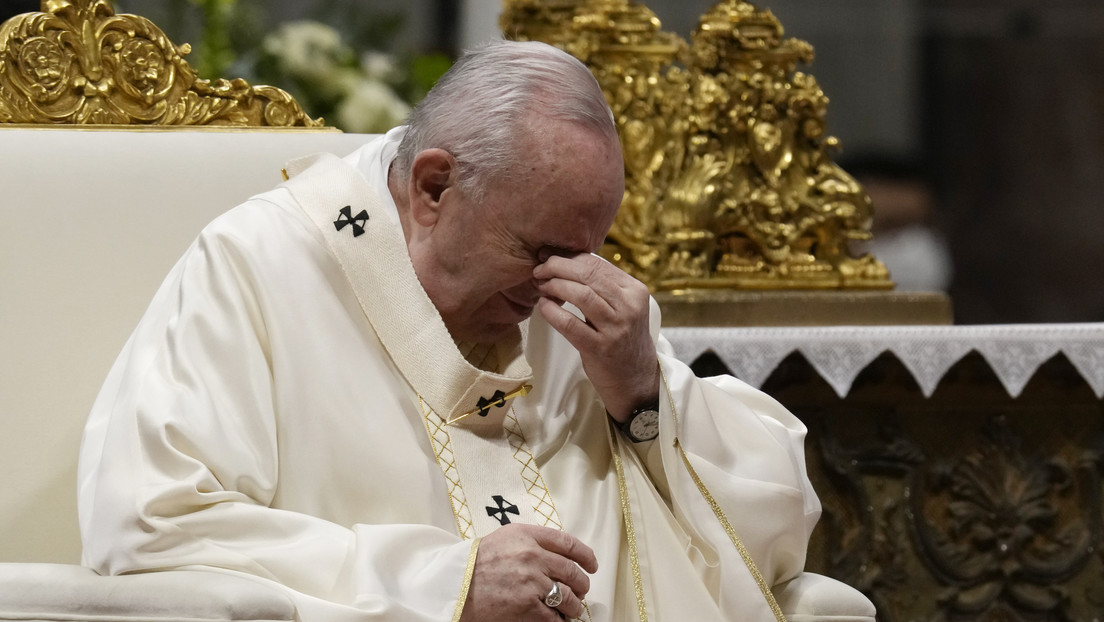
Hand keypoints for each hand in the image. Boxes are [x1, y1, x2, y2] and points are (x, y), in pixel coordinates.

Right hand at [460, 524, 597, 620]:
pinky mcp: (527, 608)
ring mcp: (531, 583)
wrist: (453, 587)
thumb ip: (533, 540)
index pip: (568, 543)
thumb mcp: (505, 539)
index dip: (585, 555)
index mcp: (527, 536)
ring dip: (574, 606)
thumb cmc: (476, 564)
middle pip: (573, 571)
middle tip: (581, 590)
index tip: (591, 564)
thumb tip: (561, 553)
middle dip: (582, 584)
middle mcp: (532, 556)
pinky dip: (560, 621)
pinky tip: (557, 620)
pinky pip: (555, 618)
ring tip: (570, 609)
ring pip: (569, 596)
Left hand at [534, 253, 659, 420]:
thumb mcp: (623, 306)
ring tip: (541, 286)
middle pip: (588, 275)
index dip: (570, 257)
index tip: (549, 256)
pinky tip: (543, 306)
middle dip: (558, 267)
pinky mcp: (600, 348)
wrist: (635, 377)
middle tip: (539, 269)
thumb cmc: (622, 337)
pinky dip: (553, 312)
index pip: (598, 264)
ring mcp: (616, 328)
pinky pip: (571, 324)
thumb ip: (602, 284)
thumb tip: (565, 259)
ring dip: (555, 286)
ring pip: (581, 294)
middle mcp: (629, 307)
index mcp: (635, 291)